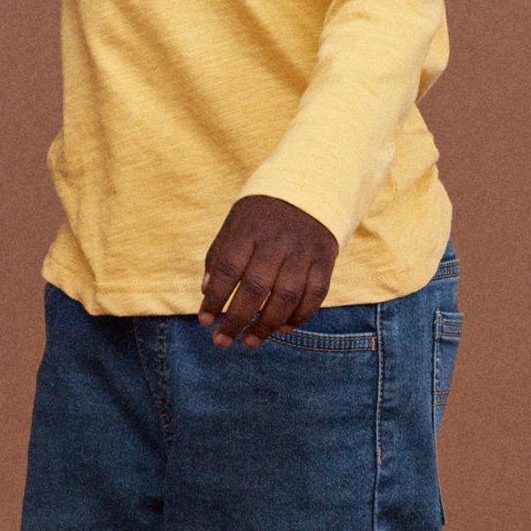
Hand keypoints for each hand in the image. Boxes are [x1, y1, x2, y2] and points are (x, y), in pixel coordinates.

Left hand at [197, 196, 337, 345]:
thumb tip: (206, 291)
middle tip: (222, 342)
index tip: (205, 322)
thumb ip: (219, 257)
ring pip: (287, 296)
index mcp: (248, 230)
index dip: (215, 299)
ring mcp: (303, 251)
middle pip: (256, 288)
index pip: (228, 269)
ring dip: (267, 325)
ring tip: (250, 342)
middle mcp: (277, 241)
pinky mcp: (325, 259)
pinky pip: (315, 294)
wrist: (308, 189)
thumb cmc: (261, 216)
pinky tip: (282, 328)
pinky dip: (299, 316)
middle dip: (237, 320)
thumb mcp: (234, 225)